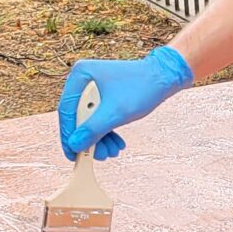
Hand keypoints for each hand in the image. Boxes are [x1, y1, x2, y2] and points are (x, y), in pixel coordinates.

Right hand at [57, 46, 193, 161]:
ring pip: (89, 119)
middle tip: (99, 156)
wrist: (165, 77)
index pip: (66, 110)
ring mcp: (94, 86)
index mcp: (80, 75)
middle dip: (89, 139)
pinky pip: (99, 116)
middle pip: (78, 116)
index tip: (72, 154)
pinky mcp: (104, 94)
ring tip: (112, 151)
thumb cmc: (143, 88)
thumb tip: (74, 145)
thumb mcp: (115, 113)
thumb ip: (93, 130)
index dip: (68, 135)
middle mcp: (84, 79)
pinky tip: (116, 143)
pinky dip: (106, 131)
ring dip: (99, 138)